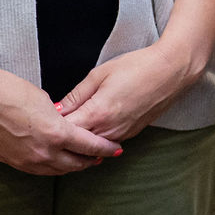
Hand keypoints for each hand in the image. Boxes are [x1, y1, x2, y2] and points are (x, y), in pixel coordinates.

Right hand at [0, 65, 120, 175]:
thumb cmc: (11, 91)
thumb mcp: (45, 100)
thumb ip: (59, 117)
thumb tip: (64, 124)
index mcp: (57, 134)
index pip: (89, 146)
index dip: (105, 148)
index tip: (115, 149)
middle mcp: (44, 153)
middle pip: (75, 164)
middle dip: (91, 160)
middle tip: (101, 156)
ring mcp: (26, 161)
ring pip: (57, 170)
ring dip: (71, 166)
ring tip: (81, 161)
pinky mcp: (11, 162)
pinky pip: (37, 170)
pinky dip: (51, 167)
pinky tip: (55, 162)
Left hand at [56, 42, 190, 144]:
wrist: (171, 71)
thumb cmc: (138, 67)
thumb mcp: (100, 74)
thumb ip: (77, 95)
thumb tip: (58, 109)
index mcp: (98, 113)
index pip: (65, 130)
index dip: (52, 126)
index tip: (43, 120)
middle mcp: (109, 129)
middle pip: (76, 143)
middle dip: (63, 138)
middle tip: (50, 130)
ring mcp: (121, 134)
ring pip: (91, 147)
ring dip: (79, 141)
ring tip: (70, 129)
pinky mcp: (131, 134)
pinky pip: (106, 142)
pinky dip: (95, 139)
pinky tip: (91, 128)